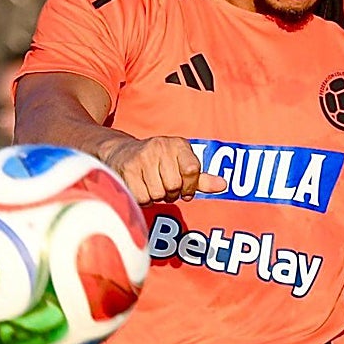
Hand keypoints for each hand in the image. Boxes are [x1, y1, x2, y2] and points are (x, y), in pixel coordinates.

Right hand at [100, 135, 227, 203]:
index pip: (192, 170)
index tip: (185, 189)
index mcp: (178, 144)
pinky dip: (142, 199)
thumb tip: (224, 186)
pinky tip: (139, 187)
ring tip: (150, 185)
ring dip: (155, 196)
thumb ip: (202, 179)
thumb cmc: (157, 163)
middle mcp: (161, 146)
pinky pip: (142, 197)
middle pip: (174, 186)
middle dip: (170, 193)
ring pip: (158, 194)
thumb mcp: (180, 165)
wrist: (120, 153)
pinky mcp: (127, 169)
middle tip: (163, 186)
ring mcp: (142, 157)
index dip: (189, 186)